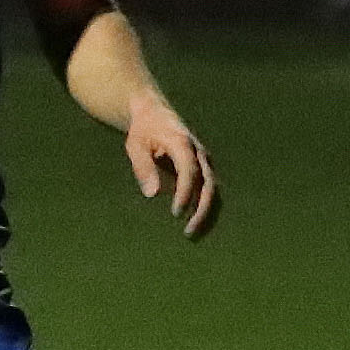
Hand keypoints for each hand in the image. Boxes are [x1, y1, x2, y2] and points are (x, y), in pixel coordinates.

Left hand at [123, 95, 219, 238]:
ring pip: (213, 192)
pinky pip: (208, 192)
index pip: (190, 172)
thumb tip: (153, 194)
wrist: (155, 114)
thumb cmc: (142, 130)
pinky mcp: (203, 169)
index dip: (185, 193)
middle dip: (201, 210)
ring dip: (206, 214)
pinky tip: (194, 225)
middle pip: (209, 185)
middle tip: (188, 233)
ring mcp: (204, 162)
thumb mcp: (135, 145)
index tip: (175, 213)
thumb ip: (143, 167)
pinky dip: (204, 208)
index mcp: (183, 144)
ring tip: (192, 234)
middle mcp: (199, 154)